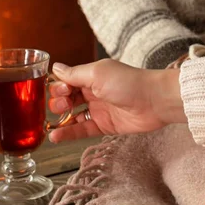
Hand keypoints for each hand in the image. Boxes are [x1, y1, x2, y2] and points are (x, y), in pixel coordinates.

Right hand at [48, 59, 186, 142]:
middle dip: (58, 102)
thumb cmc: (128, 82)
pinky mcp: (104, 126)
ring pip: (73, 115)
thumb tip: (55, 68)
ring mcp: (98, 109)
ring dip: (60, 119)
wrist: (154, 101)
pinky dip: (68, 133)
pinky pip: (82, 130)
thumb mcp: (97, 74)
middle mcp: (93, 91)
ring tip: (49, 124)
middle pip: (67, 98)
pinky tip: (55, 136)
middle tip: (62, 106)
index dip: (59, 86)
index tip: (61, 91)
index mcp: (91, 76)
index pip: (66, 80)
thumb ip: (75, 74)